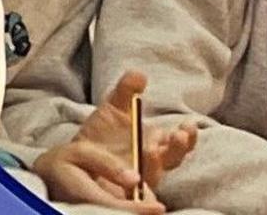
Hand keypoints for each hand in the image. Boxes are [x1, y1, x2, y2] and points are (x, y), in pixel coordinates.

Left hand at [31, 71, 198, 209]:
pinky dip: (139, 188)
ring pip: (155, 173)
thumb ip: (126, 91)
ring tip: (152, 149)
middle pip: (173, 158)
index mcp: (156, 143)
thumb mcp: (113, 107)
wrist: (79, 154)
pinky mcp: (124, 189)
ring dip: (156, 162)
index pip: (180, 142)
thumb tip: (139, 74)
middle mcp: (153, 162)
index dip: (187, 136)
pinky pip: (135, 192)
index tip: (187, 125)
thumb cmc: (103, 132)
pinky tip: (135, 181)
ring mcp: (139, 176)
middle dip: (178, 148)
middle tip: (177, 135)